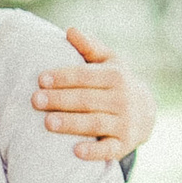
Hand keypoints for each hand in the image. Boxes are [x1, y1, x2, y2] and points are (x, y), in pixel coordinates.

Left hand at [33, 26, 157, 161]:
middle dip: (60, 100)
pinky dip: (94, 152)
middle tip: (35, 100)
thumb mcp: (109, 62)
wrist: (145, 112)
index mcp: (116, 76)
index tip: (40, 79)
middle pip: (87, 99)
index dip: (63, 77)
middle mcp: (122, 99)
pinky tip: (75, 152)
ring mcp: (124, 123)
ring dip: (71, 123)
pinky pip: (108, 150)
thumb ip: (89, 47)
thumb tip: (70, 30)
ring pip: (95, 123)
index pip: (85, 76)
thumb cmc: (116, 83)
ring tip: (47, 122)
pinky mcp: (124, 144)